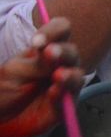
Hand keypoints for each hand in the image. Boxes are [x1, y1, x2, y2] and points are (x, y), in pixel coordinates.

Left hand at [0, 18, 84, 136]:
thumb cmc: (3, 90)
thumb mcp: (15, 71)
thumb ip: (36, 64)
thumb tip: (55, 55)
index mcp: (46, 50)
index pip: (61, 30)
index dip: (54, 30)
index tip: (37, 42)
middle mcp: (60, 65)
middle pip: (71, 52)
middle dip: (62, 51)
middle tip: (50, 52)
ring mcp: (64, 85)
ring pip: (78, 75)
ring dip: (69, 74)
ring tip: (59, 76)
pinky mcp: (64, 106)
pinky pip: (70, 99)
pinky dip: (63, 94)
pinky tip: (53, 93)